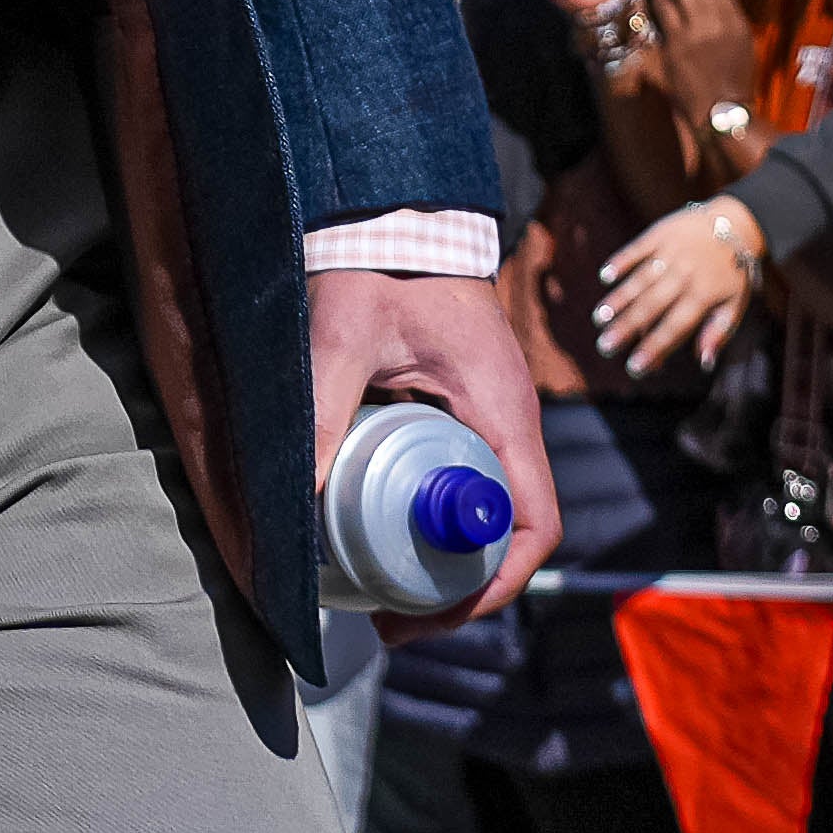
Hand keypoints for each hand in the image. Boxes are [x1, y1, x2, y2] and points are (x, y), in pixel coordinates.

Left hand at [309, 270, 555, 631]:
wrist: (391, 215)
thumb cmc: (380, 264)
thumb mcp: (345, 333)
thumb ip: (324, 402)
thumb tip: (300, 492)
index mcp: (503, 413)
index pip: (532, 525)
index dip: (495, 582)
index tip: (433, 612)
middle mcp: (506, 423)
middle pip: (505, 534)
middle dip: (457, 586)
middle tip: (389, 617)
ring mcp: (485, 419)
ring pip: (480, 511)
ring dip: (441, 556)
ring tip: (377, 590)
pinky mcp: (457, 410)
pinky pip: (458, 479)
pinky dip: (425, 514)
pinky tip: (373, 527)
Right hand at [592, 197, 763, 372]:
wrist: (737, 221)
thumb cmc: (734, 270)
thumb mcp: (735, 303)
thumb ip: (718, 332)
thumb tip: (703, 362)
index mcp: (704, 295)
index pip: (675, 327)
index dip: (654, 347)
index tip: (635, 366)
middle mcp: (685, 275)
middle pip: (652, 305)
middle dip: (627, 328)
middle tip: (605, 347)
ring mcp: (671, 253)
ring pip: (640, 280)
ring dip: (619, 299)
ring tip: (599, 319)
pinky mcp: (661, 234)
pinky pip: (637, 249)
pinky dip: (621, 262)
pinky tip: (605, 276)